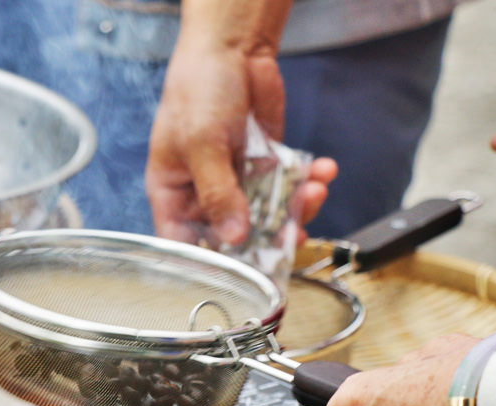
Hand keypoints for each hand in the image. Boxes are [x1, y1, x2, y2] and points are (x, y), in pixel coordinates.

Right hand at [146, 35, 335, 246]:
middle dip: (269, 235)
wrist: (231, 48)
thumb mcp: (202, 145)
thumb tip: (235, 236)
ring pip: (268, 212)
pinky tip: (322, 170)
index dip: (212, 261)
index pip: (185, 243)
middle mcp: (203, 192)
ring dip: (296, 206)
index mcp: (173, 194)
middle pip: (234, 234)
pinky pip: (288, 184)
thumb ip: (218, 193)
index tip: (244, 268)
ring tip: (314, 191)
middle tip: (294, 235)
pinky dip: (308, 180)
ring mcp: (236, 179)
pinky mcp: (265, 163)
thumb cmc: (197, 91)